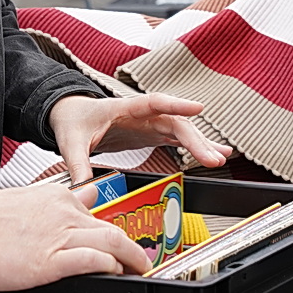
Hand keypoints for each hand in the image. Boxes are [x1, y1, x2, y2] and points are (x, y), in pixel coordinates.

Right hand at [0, 184, 152, 287]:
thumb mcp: (19, 199)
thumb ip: (50, 200)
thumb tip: (78, 197)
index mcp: (54, 196)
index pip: (95, 209)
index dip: (112, 228)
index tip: (119, 240)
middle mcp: (63, 212)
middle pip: (112, 228)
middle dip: (132, 249)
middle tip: (140, 261)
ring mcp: (59, 235)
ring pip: (112, 243)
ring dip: (132, 259)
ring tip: (139, 270)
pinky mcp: (52, 260)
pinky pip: (93, 261)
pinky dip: (110, 267)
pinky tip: (115, 273)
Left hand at [47, 92, 230, 183]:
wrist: (71, 114)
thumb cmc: (73, 120)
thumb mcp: (70, 142)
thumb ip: (77, 164)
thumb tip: (82, 189)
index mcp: (123, 108)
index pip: (153, 103)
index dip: (176, 105)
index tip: (198, 108)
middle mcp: (142, 114)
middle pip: (174, 122)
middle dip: (195, 140)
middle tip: (213, 159)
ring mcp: (149, 123)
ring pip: (181, 130)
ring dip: (200, 144)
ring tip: (221, 158)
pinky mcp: (151, 134)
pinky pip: (178, 139)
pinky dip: (196, 147)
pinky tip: (215, 154)